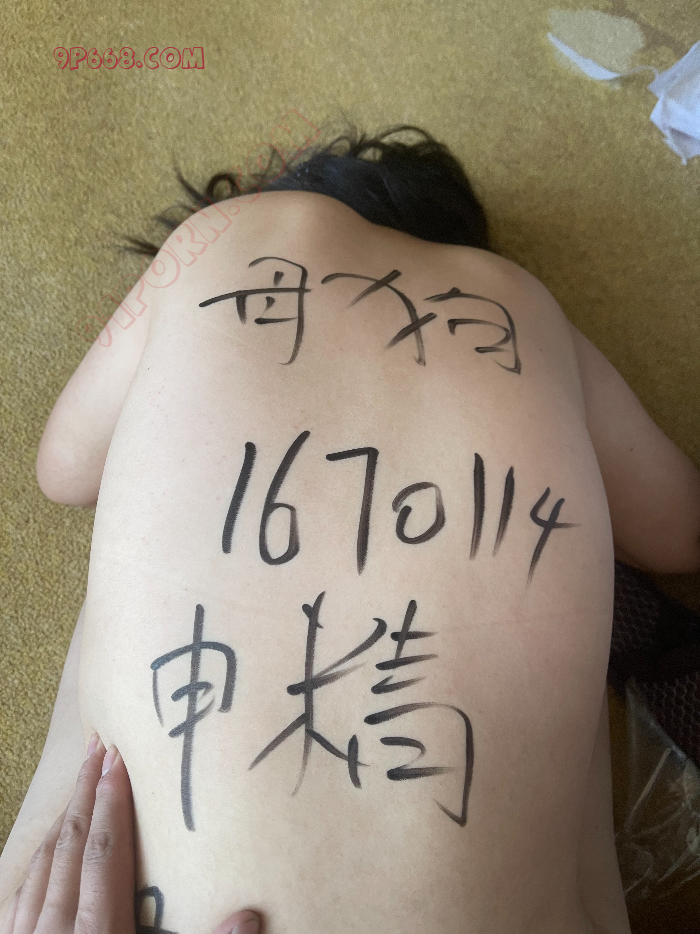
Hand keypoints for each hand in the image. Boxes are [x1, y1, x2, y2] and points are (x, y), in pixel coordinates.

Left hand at [1, 736, 260, 933]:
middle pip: (70, 847)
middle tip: (98, 750)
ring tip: (77, 787)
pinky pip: (19, 901)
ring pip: (41, 868)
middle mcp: (55, 932)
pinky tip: (41, 856)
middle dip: (86, 796)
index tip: (118, 759)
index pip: (103, 851)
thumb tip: (251, 915)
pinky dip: (35, 867)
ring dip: (60, 823)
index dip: (112, 802)